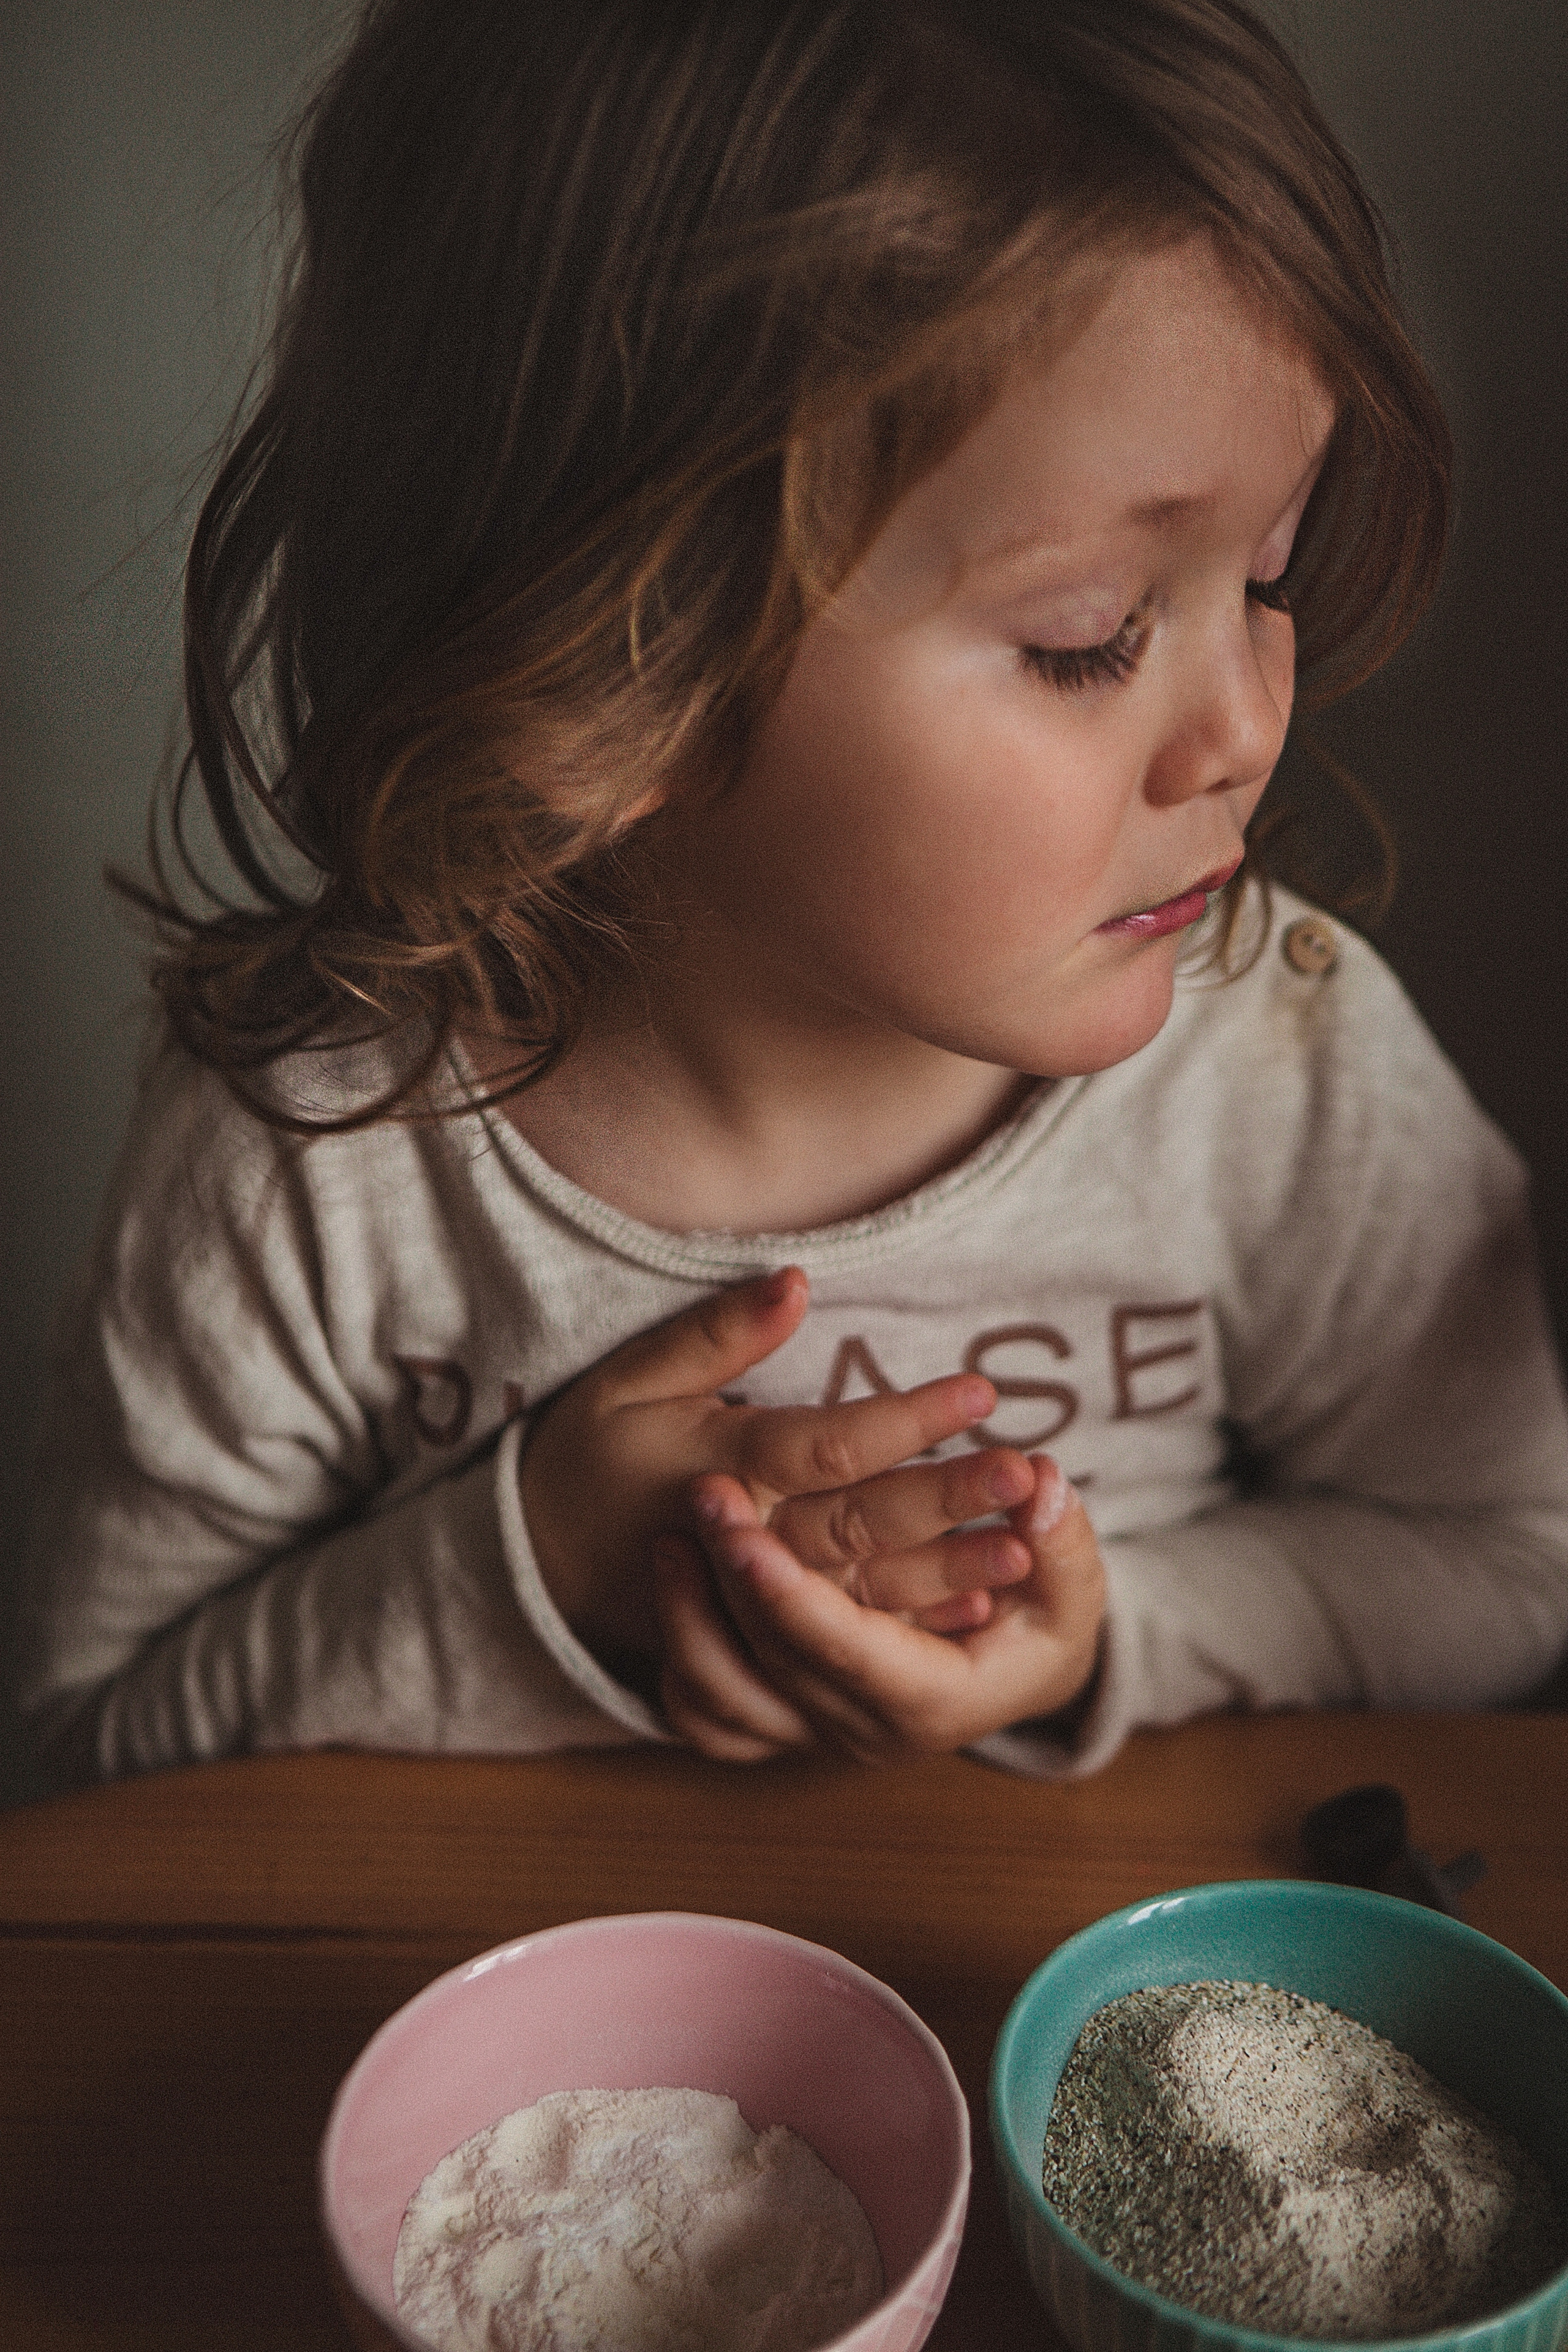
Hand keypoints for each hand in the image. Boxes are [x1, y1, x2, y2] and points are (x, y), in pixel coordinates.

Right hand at [519, 1266, 1028, 1660]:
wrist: (537, 1564)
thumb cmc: (590, 1453)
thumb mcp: (631, 1379)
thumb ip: (716, 1334)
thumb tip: (796, 1280)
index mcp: (719, 1468)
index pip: (828, 1446)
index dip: (905, 1420)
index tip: (980, 1391)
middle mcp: (746, 1539)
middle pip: (861, 1523)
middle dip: (947, 1500)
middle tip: (1027, 1473)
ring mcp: (753, 1599)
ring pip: (865, 1589)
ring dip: (948, 1573)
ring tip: (1025, 1552)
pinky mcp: (760, 1638)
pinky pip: (846, 1639)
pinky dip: (910, 1626)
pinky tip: (977, 1612)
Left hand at [654, 1457, 1105, 1762]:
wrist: (1018, 1672)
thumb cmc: (1047, 1621)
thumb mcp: (1074, 1587)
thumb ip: (1062, 1541)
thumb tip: (1042, 1485)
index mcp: (931, 1703)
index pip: (847, 1654)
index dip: (794, 1598)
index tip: (746, 1536)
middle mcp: (863, 1732)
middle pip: (778, 1662)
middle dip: (733, 1578)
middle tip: (702, 1493)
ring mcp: (818, 1736)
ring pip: (729, 1693)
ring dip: (690, 1615)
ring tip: (669, 1537)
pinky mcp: (789, 1723)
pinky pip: (711, 1711)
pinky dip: (683, 1653)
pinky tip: (671, 1582)